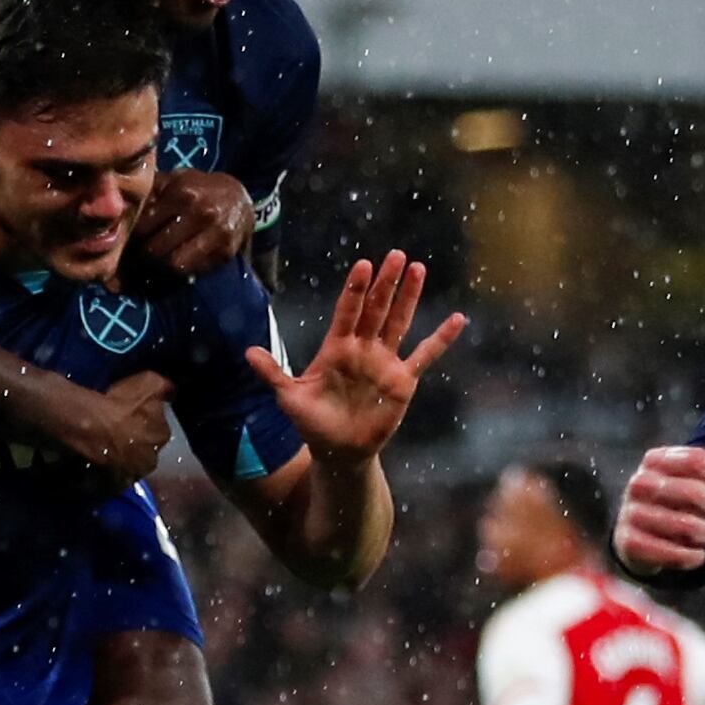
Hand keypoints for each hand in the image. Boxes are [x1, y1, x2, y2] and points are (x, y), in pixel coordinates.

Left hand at [132, 170, 259, 279]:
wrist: (239, 197)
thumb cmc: (198, 188)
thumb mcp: (175, 180)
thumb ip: (150, 192)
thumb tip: (121, 213)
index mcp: (182, 192)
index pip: (144, 226)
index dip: (132, 238)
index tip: (127, 243)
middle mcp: (200, 212)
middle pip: (156, 249)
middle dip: (144, 256)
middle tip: (138, 259)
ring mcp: (216, 234)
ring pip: (174, 264)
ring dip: (162, 268)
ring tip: (156, 264)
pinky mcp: (225, 251)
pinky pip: (195, 271)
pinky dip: (182, 272)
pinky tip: (178, 264)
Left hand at [248, 251, 464, 464]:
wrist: (338, 450)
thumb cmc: (312, 422)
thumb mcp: (289, 397)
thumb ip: (272, 373)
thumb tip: (247, 353)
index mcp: (336, 348)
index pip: (348, 311)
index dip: (356, 290)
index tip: (364, 266)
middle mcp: (363, 348)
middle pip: (377, 309)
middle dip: (386, 283)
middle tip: (396, 255)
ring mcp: (385, 362)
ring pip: (399, 322)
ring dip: (408, 297)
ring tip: (418, 269)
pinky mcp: (403, 380)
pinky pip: (425, 355)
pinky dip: (441, 339)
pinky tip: (457, 320)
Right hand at [617, 444, 704, 573]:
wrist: (640, 536)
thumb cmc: (682, 504)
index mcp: (656, 460)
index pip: (697, 459)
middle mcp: (639, 483)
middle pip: (692, 491)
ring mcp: (631, 513)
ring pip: (682, 524)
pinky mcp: (628, 542)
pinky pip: (666, 551)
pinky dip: (690, 557)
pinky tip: (698, 556)